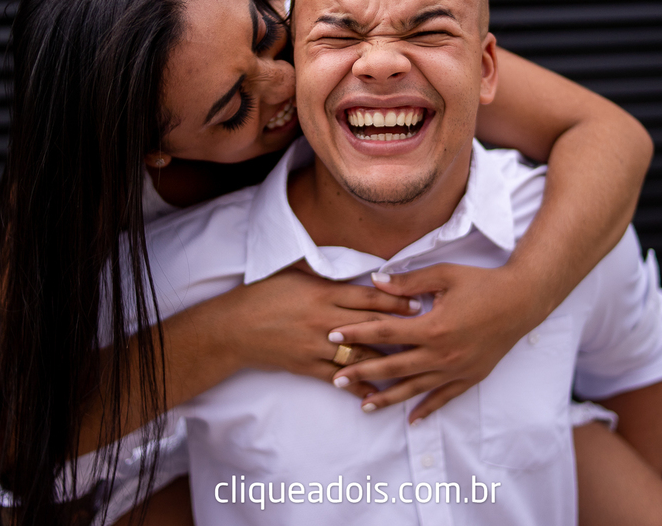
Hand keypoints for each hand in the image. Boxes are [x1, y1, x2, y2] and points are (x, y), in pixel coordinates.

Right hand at [215, 267, 415, 400]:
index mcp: (323, 294)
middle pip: (371, 326)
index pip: (368, 298)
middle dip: (401, 328)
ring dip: (387, 359)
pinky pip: (338, 378)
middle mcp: (324, 321)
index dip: (395, 300)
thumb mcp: (296, 275)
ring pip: (360, 354)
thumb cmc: (265, 295)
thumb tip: (356, 270)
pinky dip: (358, 385)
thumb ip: (327, 276)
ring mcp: (316, 346)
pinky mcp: (307, 366)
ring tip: (412, 361)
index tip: (418, 302)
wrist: (235, 327)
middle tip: (426, 330)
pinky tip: (377, 390)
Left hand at [325, 262, 549, 422]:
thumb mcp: (444, 275)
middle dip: (361, 373)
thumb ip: (408, 282)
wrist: (522, 301)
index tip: (333, 335)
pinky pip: (444, 398)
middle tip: (336, 379)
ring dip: (387, 398)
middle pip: (393, 367)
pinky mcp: (470, 377)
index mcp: (432, 327)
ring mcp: (456, 369)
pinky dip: (427, 409)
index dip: (356, 333)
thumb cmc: (482, 283)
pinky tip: (411, 419)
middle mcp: (441, 354)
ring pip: (415, 389)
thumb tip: (376, 280)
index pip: (384, 333)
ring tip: (364, 406)